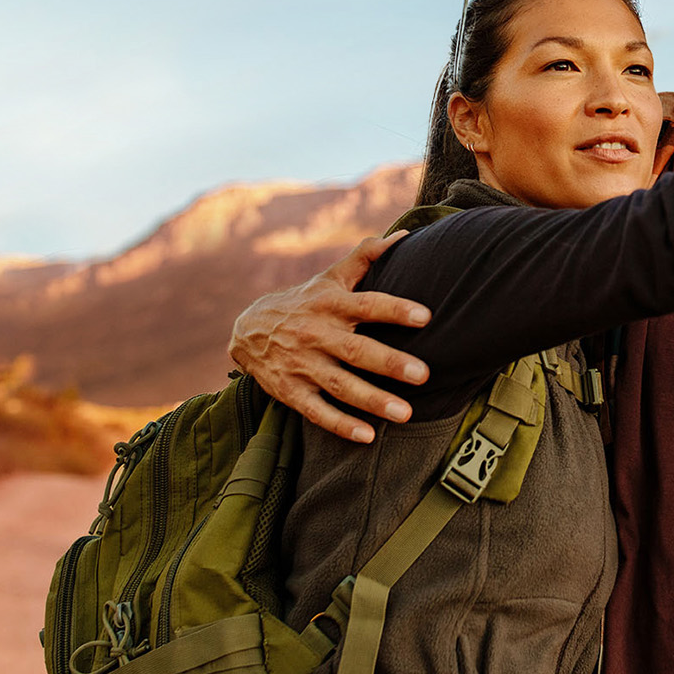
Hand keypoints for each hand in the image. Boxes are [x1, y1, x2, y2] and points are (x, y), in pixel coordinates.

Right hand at [228, 233, 431, 442]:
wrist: (247, 328)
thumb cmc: (305, 300)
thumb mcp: (330, 276)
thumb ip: (367, 256)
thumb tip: (406, 237)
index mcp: (331, 304)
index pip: (367, 304)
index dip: (395, 309)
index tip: (426, 316)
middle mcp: (317, 334)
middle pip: (356, 350)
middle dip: (389, 362)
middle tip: (424, 374)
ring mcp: (302, 364)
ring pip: (339, 385)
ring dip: (372, 400)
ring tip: (406, 414)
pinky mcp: (289, 391)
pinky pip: (316, 411)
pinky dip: (340, 425)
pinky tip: (367, 436)